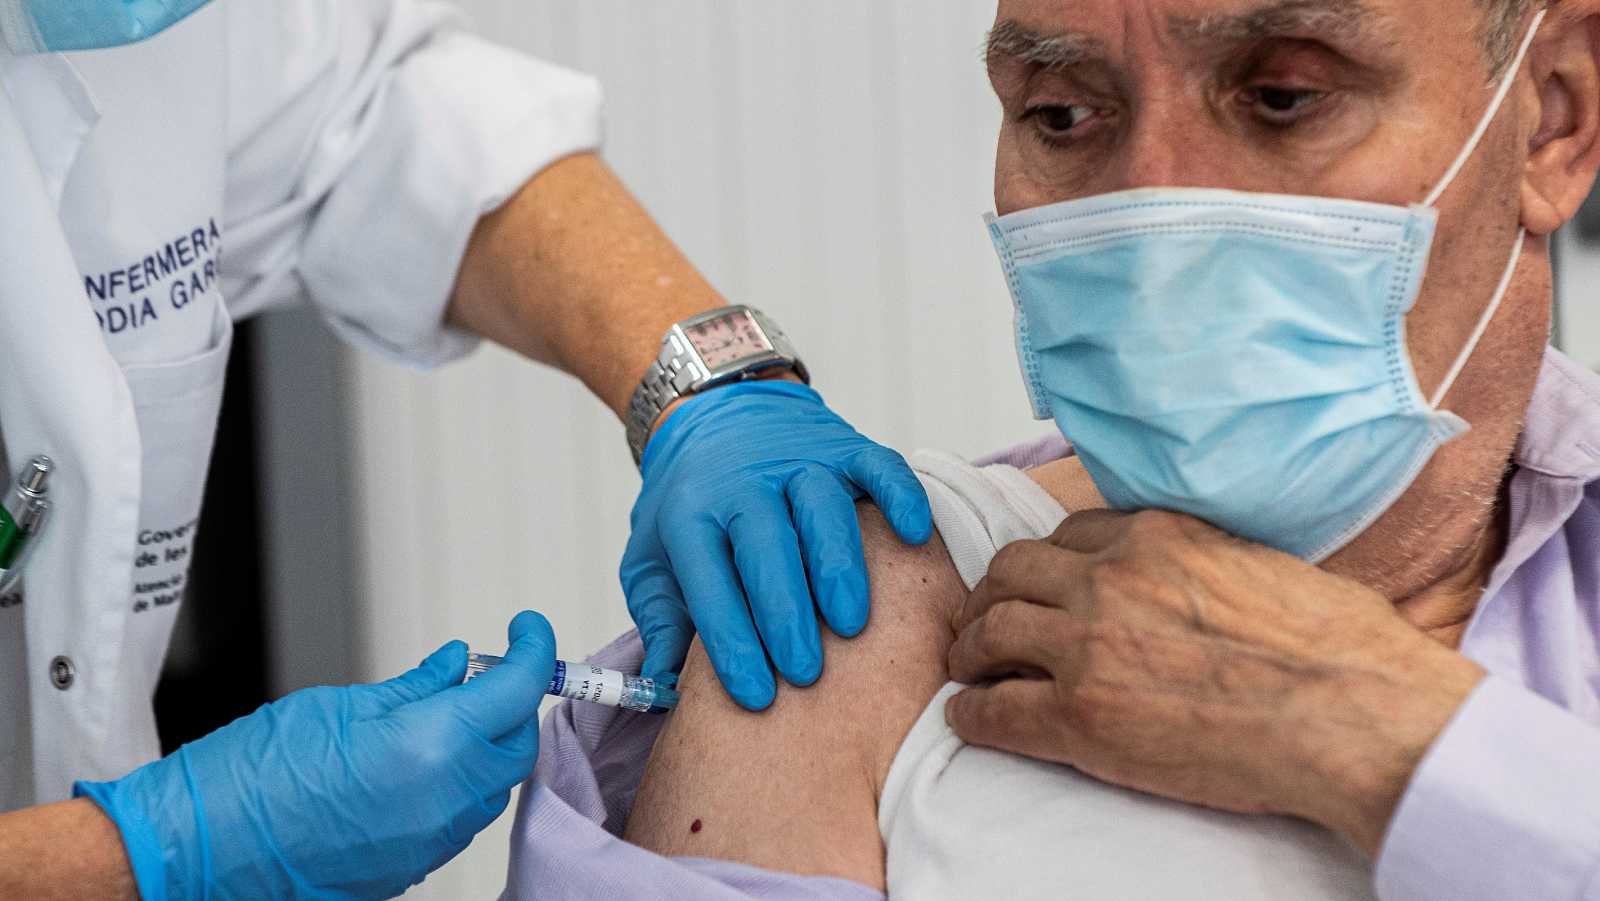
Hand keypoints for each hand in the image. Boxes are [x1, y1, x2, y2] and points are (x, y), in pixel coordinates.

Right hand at [76, 611, 556, 900]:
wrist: (196, 849)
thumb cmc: (247, 776)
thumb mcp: (337, 706)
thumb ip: (413, 688)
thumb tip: (457, 666)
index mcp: (431, 746)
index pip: (518, 691)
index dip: (534, 651)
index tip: (527, 631)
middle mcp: (444, 800)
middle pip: (517, 743)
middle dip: (513, 703)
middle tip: (486, 672)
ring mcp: (432, 841)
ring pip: (493, 785)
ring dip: (486, 747)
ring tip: (446, 715)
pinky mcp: (412, 867)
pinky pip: (459, 818)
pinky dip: (458, 783)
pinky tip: (423, 762)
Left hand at [622, 380, 931, 709]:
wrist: (713, 415)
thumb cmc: (689, 504)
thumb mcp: (651, 558)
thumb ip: (660, 619)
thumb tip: (665, 687)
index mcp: (691, 514)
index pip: (710, 582)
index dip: (731, 641)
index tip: (755, 696)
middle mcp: (745, 484)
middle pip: (767, 546)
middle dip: (786, 613)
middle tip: (805, 672)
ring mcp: (798, 461)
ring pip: (822, 509)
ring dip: (837, 566)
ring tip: (851, 624)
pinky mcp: (844, 446)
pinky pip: (877, 465)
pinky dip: (900, 495)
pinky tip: (913, 534)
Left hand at [946, 510, 1484, 852]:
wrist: (1354, 711)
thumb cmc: (1340, 646)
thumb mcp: (1266, 564)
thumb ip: (1211, 562)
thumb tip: (1211, 583)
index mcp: (1156, 536)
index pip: (1070, 536)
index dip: (1047, 566)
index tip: (1041, 585)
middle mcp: (1109, 578)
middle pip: (1011, 572)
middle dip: (993, 596)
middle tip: (987, 623)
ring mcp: (1086, 645)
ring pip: (989, 631)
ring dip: (971, 649)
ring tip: (970, 669)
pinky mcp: (1079, 715)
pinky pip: (993, 709)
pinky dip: (972, 714)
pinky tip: (972, 720)